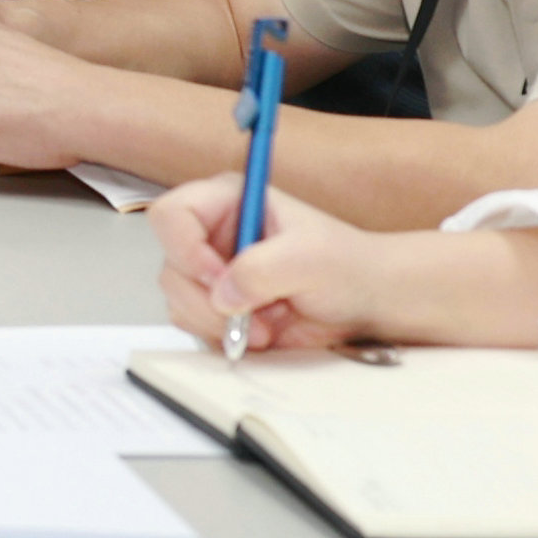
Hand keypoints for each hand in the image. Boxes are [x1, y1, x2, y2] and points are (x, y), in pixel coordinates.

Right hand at [152, 175, 387, 354]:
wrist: (365, 303)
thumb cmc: (346, 266)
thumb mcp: (310, 258)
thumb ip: (263, 269)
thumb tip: (223, 293)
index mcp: (227, 202)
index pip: (172, 214)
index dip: (184, 247)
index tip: (217, 277)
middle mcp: (212, 235)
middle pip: (172, 266)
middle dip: (207, 300)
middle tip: (247, 315)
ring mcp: (211, 273)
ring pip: (179, 300)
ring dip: (218, 322)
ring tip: (264, 327)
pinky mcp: (216, 307)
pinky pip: (194, 326)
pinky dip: (222, 336)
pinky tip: (260, 332)